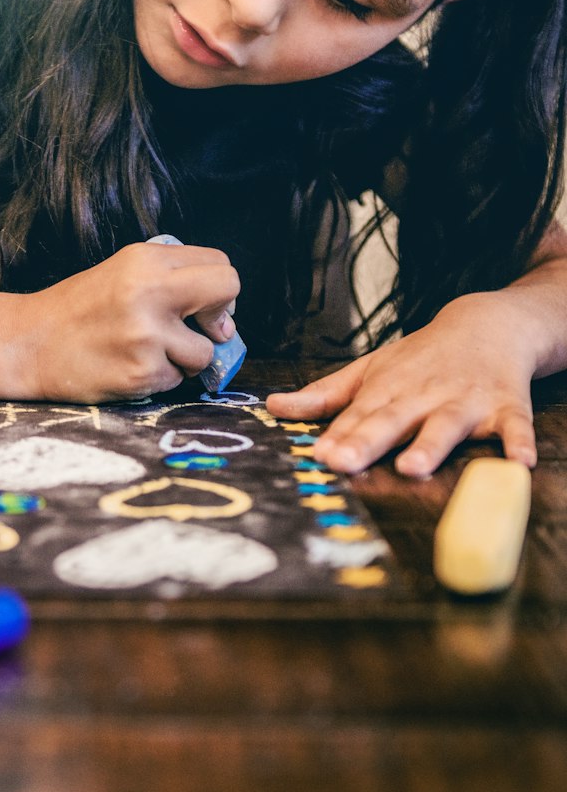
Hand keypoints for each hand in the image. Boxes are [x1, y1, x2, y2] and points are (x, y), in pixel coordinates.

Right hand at [19, 242, 239, 401]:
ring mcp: (148, 335)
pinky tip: (130, 366)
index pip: (220, 265)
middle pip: (228, 290)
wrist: (29, 344)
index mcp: (146, 260)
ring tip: (148, 351)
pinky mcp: (142, 372)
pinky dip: (160, 377)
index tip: (201, 305)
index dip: (217, 289)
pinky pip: (177, 379)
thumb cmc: (79, 309)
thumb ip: (172, 279)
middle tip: (202, 329)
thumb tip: (226, 319)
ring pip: (206, 351)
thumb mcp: (123, 272)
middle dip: (221, 315)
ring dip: (185, 357)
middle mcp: (150, 292)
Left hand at [266, 293, 537, 475]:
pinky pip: (515, 426)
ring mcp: (465, 401)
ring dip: (431, 445)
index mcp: (388, 390)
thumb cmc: (421, 358)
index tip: (320, 455)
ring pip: (447, 425)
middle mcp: (423, 396)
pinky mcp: (507, 407)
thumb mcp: (370, 370)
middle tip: (346, 462)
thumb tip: (272, 407)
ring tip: (414, 467)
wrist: (487, 324)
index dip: (339, 436)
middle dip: (369, 441)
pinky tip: (519, 462)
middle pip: (393, 420)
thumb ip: (324, 395)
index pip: (358, 416)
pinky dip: (518, 442)